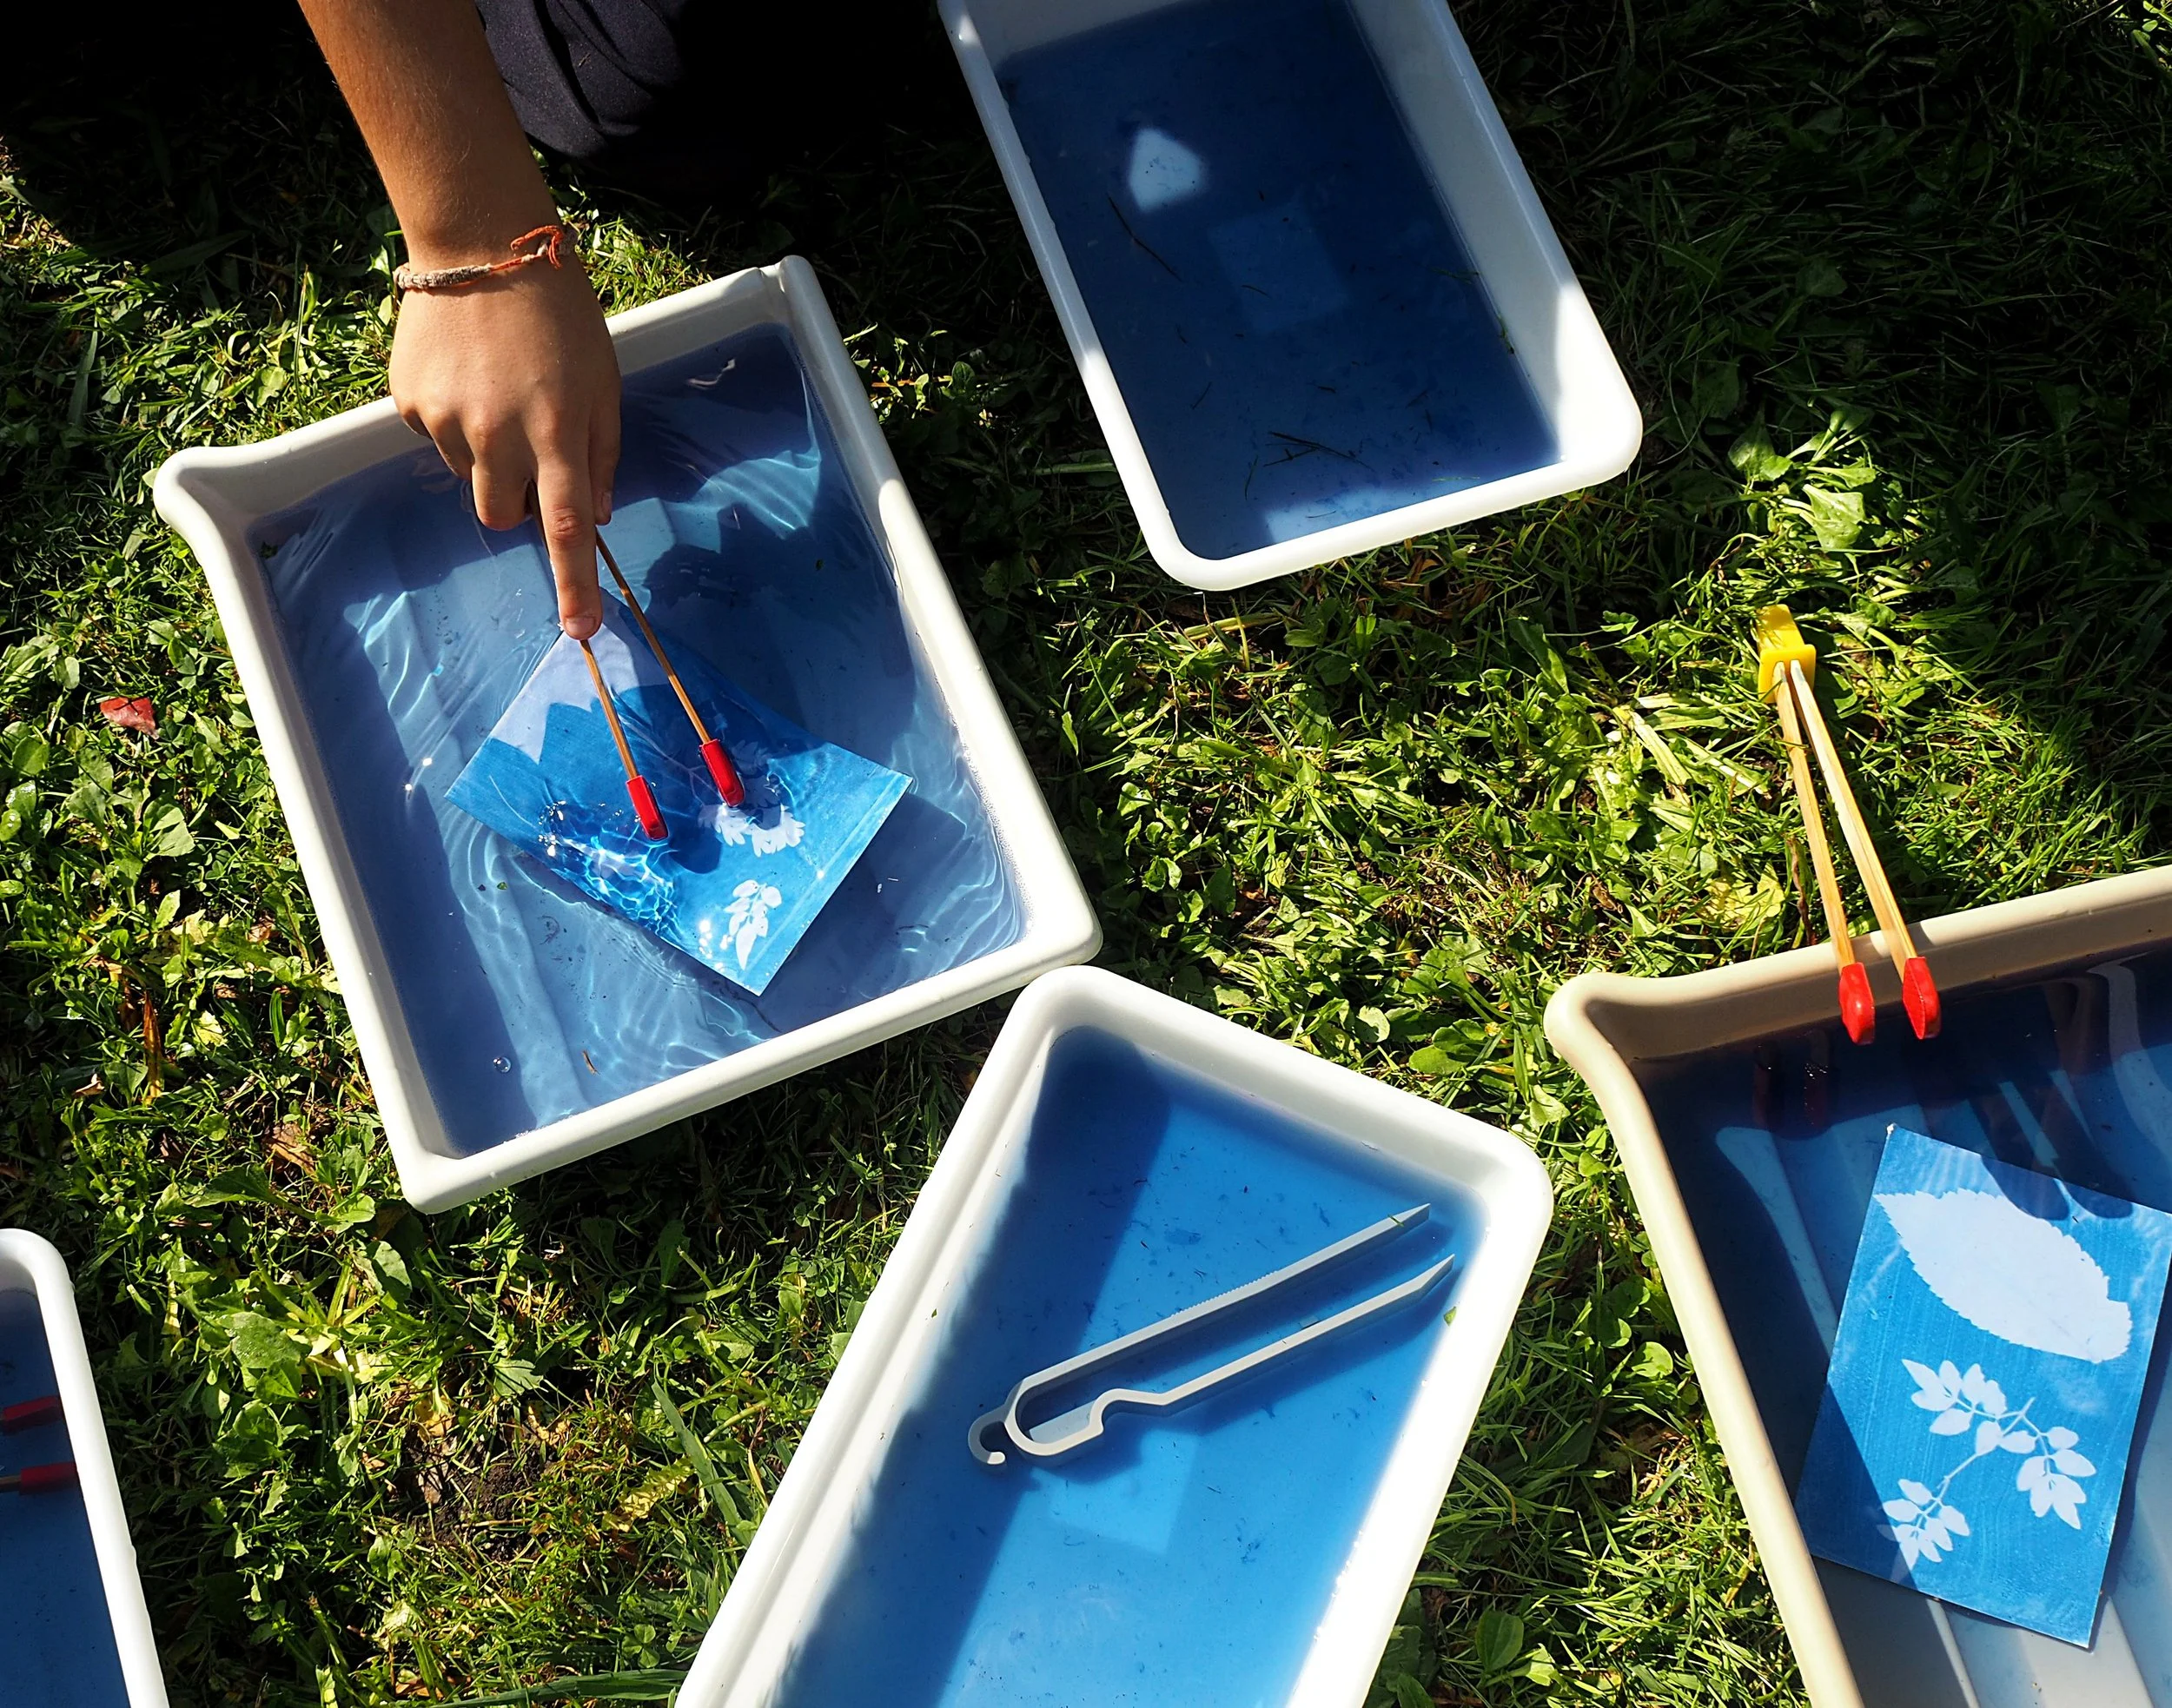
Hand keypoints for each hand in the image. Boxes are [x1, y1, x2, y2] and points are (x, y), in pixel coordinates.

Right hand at [390, 257, 620, 638]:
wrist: (480, 243)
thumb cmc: (560, 314)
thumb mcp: (603, 381)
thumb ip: (601, 452)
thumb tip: (595, 515)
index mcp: (558, 432)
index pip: (567, 530)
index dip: (574, 587)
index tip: (579, 631)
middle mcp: (499, 434)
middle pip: (502, 517)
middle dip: (517, 501)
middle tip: (530, 447)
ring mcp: (447, 419)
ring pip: (468, 479)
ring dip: (486, 457)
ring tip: (497, 392)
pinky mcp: (408, 401)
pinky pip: (434, 438)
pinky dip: (452, 421)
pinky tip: (465, 373)